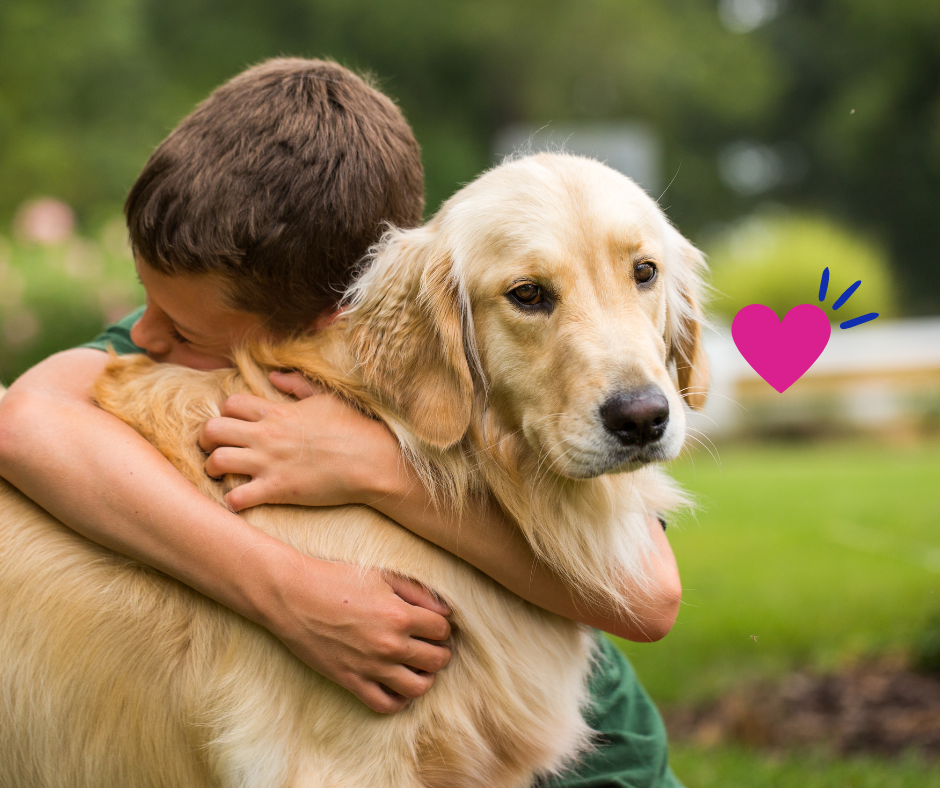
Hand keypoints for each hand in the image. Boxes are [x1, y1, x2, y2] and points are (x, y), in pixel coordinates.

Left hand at [199, 372, 402, 511]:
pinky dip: (232, 501)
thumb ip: (297, 384)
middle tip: (213, 448)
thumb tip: (274, 376)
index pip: (230, 404)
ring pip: (216, 462)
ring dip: (212, 469)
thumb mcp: (326, 397)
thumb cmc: (353, 428)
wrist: (371, 461)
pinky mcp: (277, 490)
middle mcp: (266, 435)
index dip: (225, 413)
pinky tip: (240, 500)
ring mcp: (269, 463)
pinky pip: (236, 497)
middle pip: (212, 430)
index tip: (233, 424)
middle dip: (206, 440)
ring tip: (221, 475)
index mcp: (277, 411)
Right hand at [258, 551, 452, 713]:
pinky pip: (385, 704)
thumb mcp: (382, 576)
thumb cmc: (337, 579)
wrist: (293, 596)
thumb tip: (446, 611)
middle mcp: (389, 644)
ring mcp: (370, 666)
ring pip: (418, 687)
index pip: (442, 630)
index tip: (432, 624)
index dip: (441, 626)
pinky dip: (399, 700)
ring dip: (425, 678)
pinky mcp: (350, 681)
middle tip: (429, 645)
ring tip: (417, 666)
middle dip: (439, 652)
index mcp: (399, 614)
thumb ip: (418, 592)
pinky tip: (397, 686)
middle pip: (437, 660)